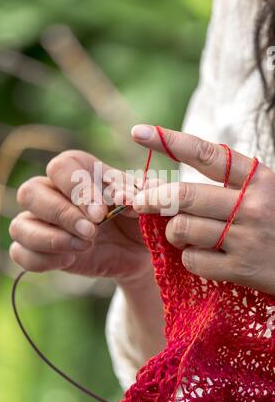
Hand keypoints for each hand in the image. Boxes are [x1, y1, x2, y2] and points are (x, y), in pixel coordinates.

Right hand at [9, 150, 151, 286]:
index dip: (77, 189)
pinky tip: (69, 260)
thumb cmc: (137, 218)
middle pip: (31, 192)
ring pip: (20, 224)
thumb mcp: (143, 204)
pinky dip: (41, 259)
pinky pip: (19, 252)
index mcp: (77, 170)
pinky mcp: (37, 248)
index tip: (101, 213)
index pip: (61, 167)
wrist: (135, 251)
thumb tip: (126, 197)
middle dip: (61, 214)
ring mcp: (40, 220)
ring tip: (85, 246)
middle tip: (92, 231)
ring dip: (51, 238)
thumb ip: (139, 196)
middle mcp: (52, 191)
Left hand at [131, 124, 274, 295]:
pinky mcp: (242, 269)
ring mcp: (247, 238)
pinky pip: (194, 260)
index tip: (139, 132)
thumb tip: (174, 187)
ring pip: (183, 228)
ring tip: (180, 234)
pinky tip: (200, 257)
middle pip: (184, 195)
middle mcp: (252, 204)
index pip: (205, 154)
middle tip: (139, 201)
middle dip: (153, 198)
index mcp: (258, 179)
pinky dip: (188, 258)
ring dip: (172, 232)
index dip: (169, 141)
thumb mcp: (268, 191)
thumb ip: (231, 182)